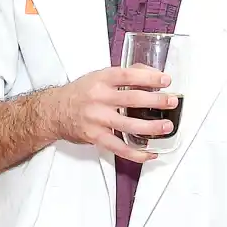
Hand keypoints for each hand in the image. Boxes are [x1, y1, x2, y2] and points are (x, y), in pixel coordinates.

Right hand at [44, 65, 176, 163]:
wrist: (54, 111)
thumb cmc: (80, 93)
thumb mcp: (98, 76)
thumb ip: (124, 74)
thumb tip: (151, 73)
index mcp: (101, 79)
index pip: (128, 76)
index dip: (148, 77)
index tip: (166, 80)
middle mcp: (99, 98)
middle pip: (132, 99)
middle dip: (156, 101)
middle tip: (172, 101)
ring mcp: (97, 119)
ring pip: (128, 125)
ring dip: (151, 127)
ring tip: (166, 126)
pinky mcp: (95, 137)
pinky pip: (119, 148)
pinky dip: (136, 153)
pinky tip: (150, 153)